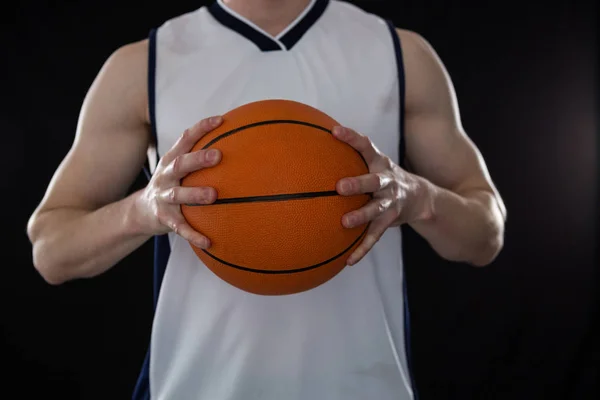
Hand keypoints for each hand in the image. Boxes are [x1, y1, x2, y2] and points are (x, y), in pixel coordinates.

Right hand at [134, 116, 222, 248]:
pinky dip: (193, 235)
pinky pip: (180, 228)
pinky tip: (209, 242)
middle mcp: (166, 176)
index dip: (201, 128)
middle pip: (180, 164)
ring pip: (179, 195)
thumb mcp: (178, 167)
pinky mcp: (164, 219)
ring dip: (195, 194)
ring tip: (213, 196)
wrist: (139, 212)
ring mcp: (164, 198)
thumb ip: (199, 157)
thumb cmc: (170, 185)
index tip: (220, 120)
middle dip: (198, 159)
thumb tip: (236, 142)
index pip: (185, 138)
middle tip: (218, 156)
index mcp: (171, 160)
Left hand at [332, 126, 431, 264]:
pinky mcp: (389, 221)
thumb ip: (351, 155)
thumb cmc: (384, 177)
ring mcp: (390, 202)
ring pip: (376, 210)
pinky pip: (375, 236)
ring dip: (361, 216)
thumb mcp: (374, 162)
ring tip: (344, 222)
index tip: (335, 132)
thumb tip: (313, 148)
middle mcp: (387, 181)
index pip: (366, 146)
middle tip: (340, 187)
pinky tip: (349, 260)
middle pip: (374, 181)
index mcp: (380, 163)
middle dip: (358, 183)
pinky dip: (362, 248)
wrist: (420, 198)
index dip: (351, 138)